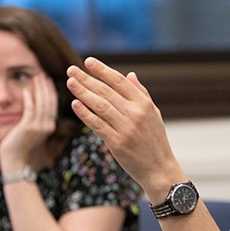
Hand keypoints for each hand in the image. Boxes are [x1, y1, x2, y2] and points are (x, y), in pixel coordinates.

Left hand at [0, 72, 57, 168]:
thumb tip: (35, 102)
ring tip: (35, 77)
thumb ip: (36, 118)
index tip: (48, 80)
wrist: (14, 159)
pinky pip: (30, 109)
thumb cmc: (20, 145)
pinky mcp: (28, 127)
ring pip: (41, 103)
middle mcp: (47, 126)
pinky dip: (29, 98)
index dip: (51, 91)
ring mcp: (38, 127)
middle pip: (49, 102)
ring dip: (38, 89)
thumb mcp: (32, 130)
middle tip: (42, 74)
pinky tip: (25, 90)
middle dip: (46, 87)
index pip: (53, 105)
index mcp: (50, 126)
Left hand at [66, 58, 185, 199]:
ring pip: (99, 105)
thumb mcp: (154, 113)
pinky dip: (85, 113)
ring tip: (70, 83)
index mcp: (143, 103)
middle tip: (71, 69)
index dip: (102, 70)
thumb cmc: (155, 140)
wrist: (159, 168)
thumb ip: (141, 93)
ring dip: (82, 93)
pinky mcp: (116, 143)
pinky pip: (97, 125)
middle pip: (105, 91)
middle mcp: (135, 113)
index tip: (88, 61)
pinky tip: (74, 104)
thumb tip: (130, 74)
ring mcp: (125, 128)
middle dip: (86, 79)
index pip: (119, 81)